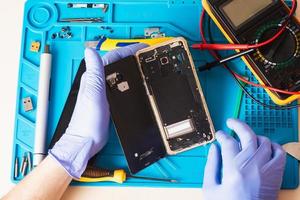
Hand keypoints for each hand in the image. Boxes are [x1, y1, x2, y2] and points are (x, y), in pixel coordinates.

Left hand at [49, 43, 147, 178]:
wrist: (87, 140)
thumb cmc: (87, 121)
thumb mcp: (93, 94)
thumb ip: (94, 72)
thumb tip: (90, 51)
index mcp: (94, 77)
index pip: (113, 57)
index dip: (128, 50)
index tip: (143, 48)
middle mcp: (98, 82)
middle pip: (117, 64)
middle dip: (132, 58)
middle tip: (148, 56)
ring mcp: (104, 91)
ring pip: (120, 75)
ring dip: (132, 69)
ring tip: (146, 67)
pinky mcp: (109, 101)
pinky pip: (121, 86)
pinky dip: (130, 82)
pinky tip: (137, 84)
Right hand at [203, 118, 285, 199]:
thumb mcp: (210, 189)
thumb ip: (211, 166)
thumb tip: (214, 149)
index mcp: (233, 170)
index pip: (228, 142)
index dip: (222, 135)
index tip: (219, 135)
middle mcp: (252, 167)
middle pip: (248, 136)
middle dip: (238, 125)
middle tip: (231, 123)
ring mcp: (266, 170)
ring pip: (264, 141)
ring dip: (254, 136)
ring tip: (247, 137)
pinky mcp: (276, 176)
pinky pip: (280, 153)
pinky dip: (273, 146)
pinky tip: (265, 146)